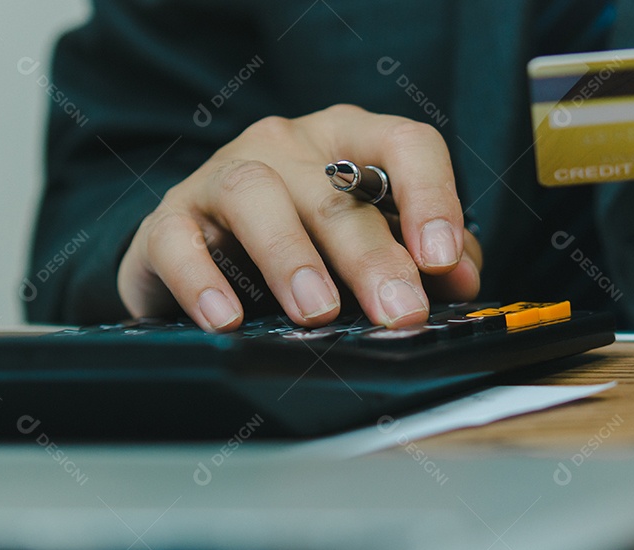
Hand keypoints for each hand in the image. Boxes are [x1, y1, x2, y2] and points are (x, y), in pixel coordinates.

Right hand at [117, 104, 481, 331]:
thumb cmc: (298, 248)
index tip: (444, 259)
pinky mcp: (169, 220)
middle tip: (398, 311)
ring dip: (291, 257)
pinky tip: (227, 320)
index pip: (404, 145)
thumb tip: (465, 277)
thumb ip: (422, 256)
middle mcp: (287, 147)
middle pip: (335, 190)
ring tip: (316, 313)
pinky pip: (179, 241)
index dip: (432, 196)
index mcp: (348, 144)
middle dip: (372, 256)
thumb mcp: (366, 244)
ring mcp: (222, 176)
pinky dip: (202, 281)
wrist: (199, 258)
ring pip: (256, 196)